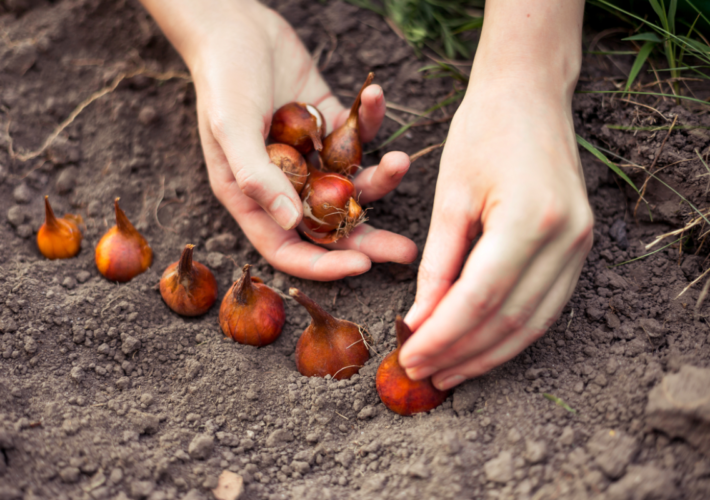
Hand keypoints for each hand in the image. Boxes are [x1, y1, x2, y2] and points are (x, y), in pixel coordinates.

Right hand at [141, 0, 416, 279]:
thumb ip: (257, 176)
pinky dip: (369, 119)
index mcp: (253, 196)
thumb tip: (289, 222)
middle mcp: (284, 183)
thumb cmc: (223, 77)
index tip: (362, 267)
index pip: (288, 248)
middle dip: (369, 240)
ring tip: (401, 161)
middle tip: (407, 252)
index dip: (323, 264)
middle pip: (329, 226)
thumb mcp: (231, 127)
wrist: (235, 24)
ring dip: (381, 178)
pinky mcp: (329, 125)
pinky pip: (357, 135)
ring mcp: (310, 156)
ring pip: (352, 184)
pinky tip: (374, 94)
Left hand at [399, 0, 591, 389]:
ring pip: (532, 323)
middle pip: (508, 320)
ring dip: (487, 354)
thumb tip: (420, 322)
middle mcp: (567, 239)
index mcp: (531, 220)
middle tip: (422, 373)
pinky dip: (510, 333)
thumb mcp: (450, 197)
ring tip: (448, 373)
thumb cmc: (481, 132)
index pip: (479, 300)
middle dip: (461, 354)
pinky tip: (480, 347)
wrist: (529, 96)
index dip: (441, 336)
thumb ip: (438, 265)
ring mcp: (580, 247)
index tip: (408, 357)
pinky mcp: (579, 249)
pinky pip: (545, 307)